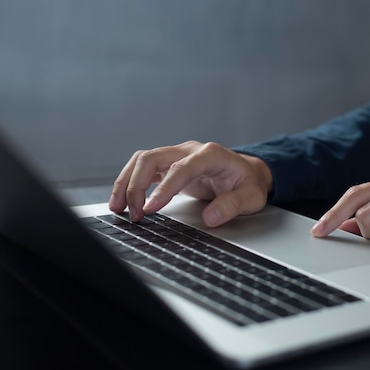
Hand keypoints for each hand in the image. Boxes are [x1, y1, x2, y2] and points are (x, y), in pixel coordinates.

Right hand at [108, 141, 272, 224]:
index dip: (164, 188)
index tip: (150, 208)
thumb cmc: (248, 183)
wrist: (248, 173)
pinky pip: (144, 168)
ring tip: (118, 208)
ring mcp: (178, 155)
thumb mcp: (251, 197)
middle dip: (136, 184)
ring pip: (143, 160)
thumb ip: (232, 206)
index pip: (181, 168)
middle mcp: (190, 151)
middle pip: (153, 158)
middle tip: (132, 213)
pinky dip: (130, 182)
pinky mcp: (170, 165)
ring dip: (127, 181)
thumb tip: (210, 218)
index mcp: (210, 155)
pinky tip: (123, 201)